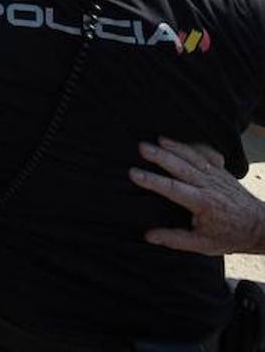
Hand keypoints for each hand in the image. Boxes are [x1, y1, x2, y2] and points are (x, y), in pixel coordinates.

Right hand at [129, 137, 264, 254]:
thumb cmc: (230, 237)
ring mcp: (217, 176)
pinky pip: (208, 154)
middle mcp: (209, 185)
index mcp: (202, 203)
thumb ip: (175, 239)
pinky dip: (195, 147)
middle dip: (160, 155)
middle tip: (142, 147)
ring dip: (175, 146)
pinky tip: (182, 144)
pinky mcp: (223, 172)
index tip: (134, 173)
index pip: (171, 188)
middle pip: (180, 166)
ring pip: (193, 156)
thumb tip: (149, 236)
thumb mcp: (202, 245)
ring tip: (158, 139)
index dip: (151, 180)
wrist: (261, 227)